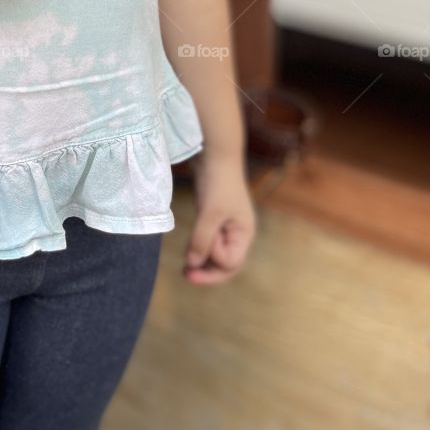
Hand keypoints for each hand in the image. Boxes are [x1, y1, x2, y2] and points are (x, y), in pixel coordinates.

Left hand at [181, 153, 255, 284]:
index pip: (231, 262)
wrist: (215, 153)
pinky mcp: (215, 217)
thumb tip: (193, 265)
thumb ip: (202, 240)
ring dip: (202, 261)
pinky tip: (189, 252)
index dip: (214, 258)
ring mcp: (227, 225)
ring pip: (216, 253)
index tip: (204, 240)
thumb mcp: (209, 213)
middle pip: (226, 263)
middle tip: (186, 276)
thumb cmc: (217, 183)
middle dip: (208, 272)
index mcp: (244, 234)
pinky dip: (200, 247)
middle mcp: (238, 233)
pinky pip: (209, 241)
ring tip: (185, 270)